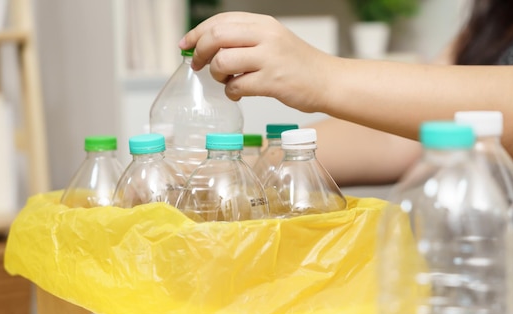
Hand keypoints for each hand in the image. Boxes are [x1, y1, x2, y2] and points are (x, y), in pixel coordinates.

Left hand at [179, 12, 336, 112]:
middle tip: (197, 65)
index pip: (220, 20)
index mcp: (263, 23)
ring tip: (226, 81)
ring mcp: (269, 59)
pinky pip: (236, 87)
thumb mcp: (273, 40)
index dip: (196, 32)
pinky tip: (239, 93)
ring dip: (216, 76)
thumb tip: (207, 45)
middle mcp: (265, 36)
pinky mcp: (272, 82)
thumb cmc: (298, 65)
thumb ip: (245, 39)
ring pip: (222, 62)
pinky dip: (232, 93)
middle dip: (199, 52)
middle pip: (216, 37)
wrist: (328, 81)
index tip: (185, 44)